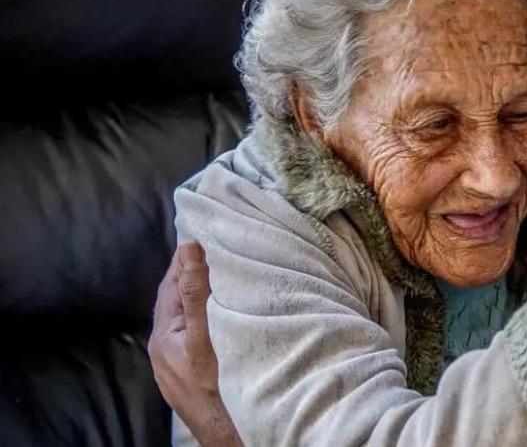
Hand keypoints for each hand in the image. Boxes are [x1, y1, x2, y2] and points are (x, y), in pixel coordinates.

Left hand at [148, 243, 241, 446]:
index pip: (171, 283)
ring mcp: (179, 365)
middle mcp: (166, 350)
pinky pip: (201, 334)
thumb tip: (189, 250)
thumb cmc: (219, 392)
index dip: (186, 258)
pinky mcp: (195, 375)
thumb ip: (195, 295)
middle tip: (220, 247)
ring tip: (227, 275)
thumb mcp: (206, 339)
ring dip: (206, 295)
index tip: (204, 231)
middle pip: (179, 300)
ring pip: (191, 317)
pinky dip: (214, 316)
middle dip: (195, 274)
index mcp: (163, 337)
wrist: (232, 438)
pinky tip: (230, 315)